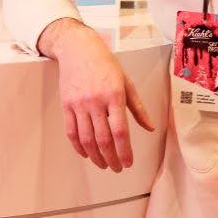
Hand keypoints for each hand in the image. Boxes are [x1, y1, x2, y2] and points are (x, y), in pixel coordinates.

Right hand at [39, 17, 156, 172]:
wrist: (78, 49)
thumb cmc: (105, 64)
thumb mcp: (127, 82)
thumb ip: (138, 108)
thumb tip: (150, 127)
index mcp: (114, 96)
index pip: (120, 131)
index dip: (124, 151)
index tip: (128, 163)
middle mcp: (96, 102)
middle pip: (103, 139)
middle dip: (111, 158)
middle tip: (117, 168)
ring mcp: (79, 104)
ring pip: (86, 139)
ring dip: (95, 156)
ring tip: (103, 164)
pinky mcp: (66, 105)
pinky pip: (71, 132)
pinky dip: (79, 146)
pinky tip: (86, 154)